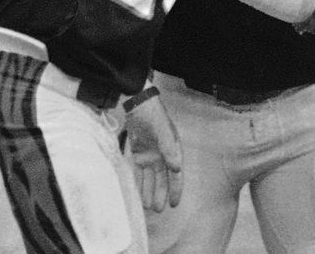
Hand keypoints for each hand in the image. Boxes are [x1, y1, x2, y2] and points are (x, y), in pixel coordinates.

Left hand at [123, 94, 182, 211]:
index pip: (176, 175)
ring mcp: (150, 156)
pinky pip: (139, 173)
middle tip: (159, 210)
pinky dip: (139, 183)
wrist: (137, 104)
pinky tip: (137, 194)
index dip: (175, 190)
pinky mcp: (138, 155)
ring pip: (151, 179)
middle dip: (161, 194)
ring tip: (148, 207)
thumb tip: (177, 170)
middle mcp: (163, 156)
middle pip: (163, 180)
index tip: (174, 204)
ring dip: (150, 192)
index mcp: (173, 151)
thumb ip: (169, 150)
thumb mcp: (163, 132)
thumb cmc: (154, 116)